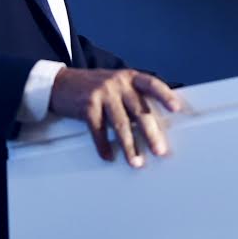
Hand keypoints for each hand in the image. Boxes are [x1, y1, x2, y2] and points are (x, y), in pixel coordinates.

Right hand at [48, 68, 182, 167]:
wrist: (61, 83)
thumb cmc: (95, 87)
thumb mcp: (117, 84)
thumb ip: (133, 96)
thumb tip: (154, 122)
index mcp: (130, 77)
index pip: (152, 84)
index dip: (165, 95)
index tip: (176, 108)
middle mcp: (118, 83)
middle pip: (139, 110)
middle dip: (150, 133)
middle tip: (159, 150)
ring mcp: (102, 93)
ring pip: (120, 123)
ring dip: (129, 146)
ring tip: (136, 161)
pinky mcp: (87, 106)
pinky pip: (98, 130)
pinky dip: (104, 145)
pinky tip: (109, 156)